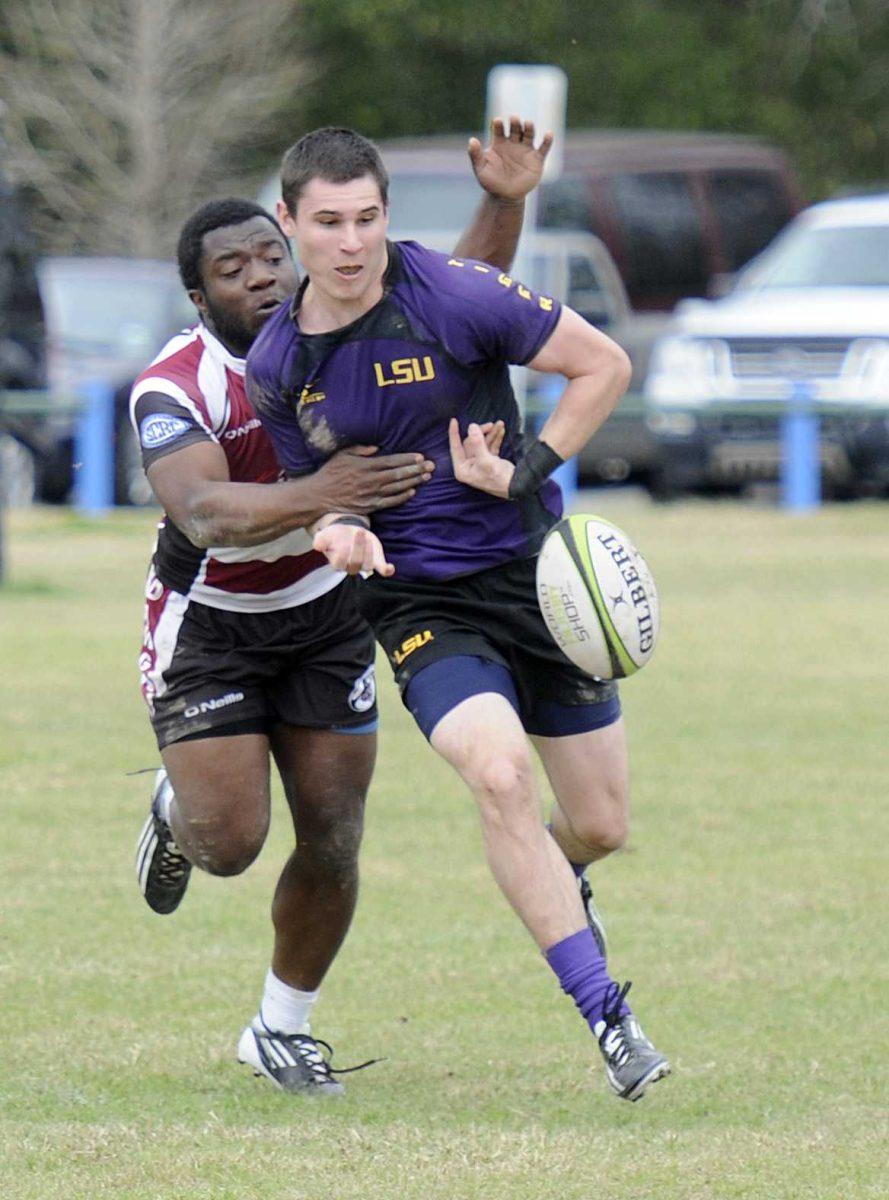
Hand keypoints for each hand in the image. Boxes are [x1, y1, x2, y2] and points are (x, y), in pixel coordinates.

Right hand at [313, 522, 393, 576]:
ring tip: (366, 536)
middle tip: (358, 531)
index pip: (339, 564)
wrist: (348, 531)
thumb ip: (320, 540)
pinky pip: (383, 570)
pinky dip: (387, 570)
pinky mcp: (376, 561)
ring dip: (369, 551)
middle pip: (355, 563)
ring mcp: (364, 564)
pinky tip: (390, 567)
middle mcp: (351, 567)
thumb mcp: (325, 535)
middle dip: (358, 547)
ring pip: (368, 565)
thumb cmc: (335, 536)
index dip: (342, 555)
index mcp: (337, 562)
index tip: (343, 543)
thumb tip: (317, 546)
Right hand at [317, 445, 433, 513]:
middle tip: (431, 466)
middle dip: (417, 470)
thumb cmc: (330, 472)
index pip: (392, 461)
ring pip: (397, 488)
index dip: (407, 459)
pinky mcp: (370, 507)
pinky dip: (402, 497)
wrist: (319, 496)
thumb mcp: (342, 455)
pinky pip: (390, 502)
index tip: (420, 457)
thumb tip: (377, 448)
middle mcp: (371, 480)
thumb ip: (361, 449)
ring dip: (413, 482)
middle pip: (399, 474)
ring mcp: (371, 495)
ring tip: (426, 477)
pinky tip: (412, 492)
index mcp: (365, 466)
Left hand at [448, 418, 513, 498]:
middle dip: (481, 432)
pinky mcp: (490, 461)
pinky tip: (501, 430)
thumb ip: (477, 443)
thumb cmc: (497, 478)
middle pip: (471, 443)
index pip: (455, 447)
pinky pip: (490, 446)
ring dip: (490, 433)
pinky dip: (495, 438)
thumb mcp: (486, 460)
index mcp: (462, 468)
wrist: (516, 487)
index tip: (453, 420)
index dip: (454, 433)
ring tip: (500, 424)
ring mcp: (479, 462)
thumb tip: (471, 426)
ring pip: (482, 443)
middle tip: (491, 424)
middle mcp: (469, 465)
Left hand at [467, 116, 553, 202]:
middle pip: (516, 127)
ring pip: (529, 134)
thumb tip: (471, 140)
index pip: (500, 128)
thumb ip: (475, 155)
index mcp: (499, 143)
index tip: (498, 122)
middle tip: (514, 119)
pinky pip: (544, 148)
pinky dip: (547, 141)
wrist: (505, 198)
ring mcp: (526, 150)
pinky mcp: (537, 160)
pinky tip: (548, 134)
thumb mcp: (481, 170)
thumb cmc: (491, 183)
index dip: (499, 124)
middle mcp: (513, 143)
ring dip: (529, 127)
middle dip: (515, 122)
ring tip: (528, 124)